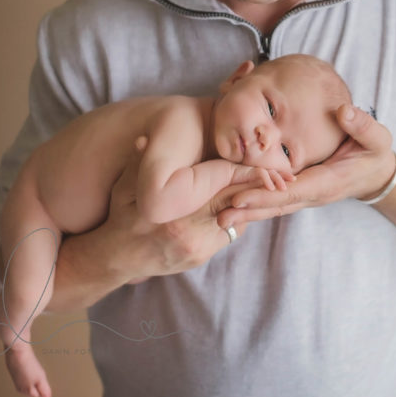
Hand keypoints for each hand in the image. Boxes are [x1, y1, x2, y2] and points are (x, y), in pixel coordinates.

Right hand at [94, 148, 272, 281]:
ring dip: (244, 205)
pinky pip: (226, 235)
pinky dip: (232, 219)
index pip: (222, 187)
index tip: (265, 166)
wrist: (116, 258)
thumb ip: (140, 162)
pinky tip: (233, 205)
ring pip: (235, 222)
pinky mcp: (200, 258)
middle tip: (279, 177)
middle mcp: (190, 233)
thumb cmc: (123, 214)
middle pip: (236, 205)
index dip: (246, 174)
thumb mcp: (126, 185)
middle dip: (256, 190)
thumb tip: (144, 139)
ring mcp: (197, 249)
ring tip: (258, 187)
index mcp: (176, 212)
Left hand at [224, 105, 395, 225]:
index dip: (267, 195)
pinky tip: (232, 205)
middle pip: (277, 205)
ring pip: (273, 206)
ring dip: (248, 213)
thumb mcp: (377, 138)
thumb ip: (363, 126)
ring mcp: (305, 195)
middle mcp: (313, 193)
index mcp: (328, 182)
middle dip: (250, 211)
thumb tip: (343, 111)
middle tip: (221, 216)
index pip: (293, 191)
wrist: (376, 172)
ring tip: (220, 218)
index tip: (241, 198)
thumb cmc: (375, 153)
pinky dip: (255, 203)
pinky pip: (275, 199)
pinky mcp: (299, 191)